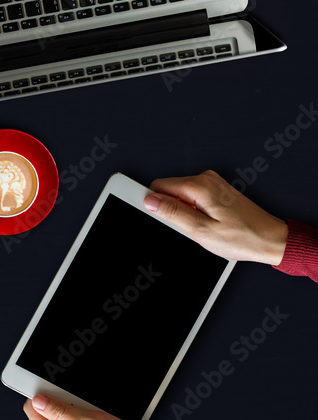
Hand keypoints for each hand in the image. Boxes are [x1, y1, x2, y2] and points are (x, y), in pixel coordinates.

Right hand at [144, 170, 287, 264]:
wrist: (270, 239)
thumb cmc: (242, 237)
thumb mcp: (200, 230)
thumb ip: (172, 212)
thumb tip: (149, 200)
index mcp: (200, 186)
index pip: (158, 186)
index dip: (153, 204)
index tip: (156, 218)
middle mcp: (206, 179)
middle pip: (169, 190)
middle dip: (170, 210)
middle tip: (187, 228)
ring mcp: (212, 184)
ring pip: (180, 195)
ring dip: (183, 212)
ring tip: (201, 227)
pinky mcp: (216, 191)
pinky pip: (192, 198)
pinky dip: (193, 211)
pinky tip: (208, 224)